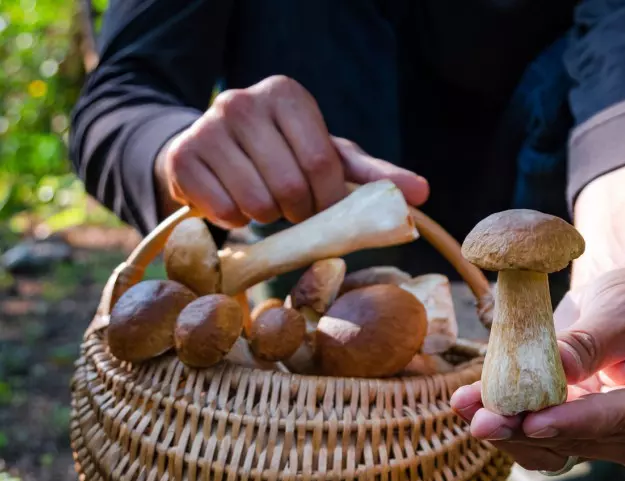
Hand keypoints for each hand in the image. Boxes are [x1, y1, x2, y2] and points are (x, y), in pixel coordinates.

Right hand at [156, 75, 428, 227]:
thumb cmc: (282, 156)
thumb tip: (423, 193)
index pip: (322, 163)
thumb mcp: (329, 159)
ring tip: (263, 201)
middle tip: (291, 207)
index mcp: (287, 95)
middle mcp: (243, 101)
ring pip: (256, 203)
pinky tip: (233, 203)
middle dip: (298, 211)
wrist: (212, 153)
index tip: (323, 206)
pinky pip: (222, 210)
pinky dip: (234, 221)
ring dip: (266, 217)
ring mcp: (207, 127)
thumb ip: (375, 176)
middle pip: (290, 186)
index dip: (327, 200)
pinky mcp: (181, 158)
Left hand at [450, 267, 624, 471]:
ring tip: (465, 405)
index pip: (615, 421)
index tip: (531, 423)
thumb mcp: (619, 314)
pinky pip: (531, 438)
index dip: (569, 423)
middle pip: (574, 442)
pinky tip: (468, 401)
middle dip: (523, 429)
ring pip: (546, 449)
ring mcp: (602, 441)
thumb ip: (584, 347)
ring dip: (503, 431)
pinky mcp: (569, 434)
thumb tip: (548, 373)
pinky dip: (501, 422)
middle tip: (481, 417)